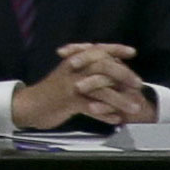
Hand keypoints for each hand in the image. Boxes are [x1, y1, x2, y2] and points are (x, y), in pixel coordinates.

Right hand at [12, 47, 152, 130]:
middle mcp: (72, 69)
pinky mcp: (68, 101)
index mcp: (73, 61)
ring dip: (119, 99)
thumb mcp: (69, 78)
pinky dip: (105, 114)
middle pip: (101, 65)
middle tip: (138, 83)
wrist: (30, 106)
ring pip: (100, 88)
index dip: (114, 48)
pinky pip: (92, 107)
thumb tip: (112, 75)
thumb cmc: (52, 93)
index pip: (96, 49)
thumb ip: (87, 74)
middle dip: (122, 73)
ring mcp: (70, 85)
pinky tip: (116, 120)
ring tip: (135, 108)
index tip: (132, 52)